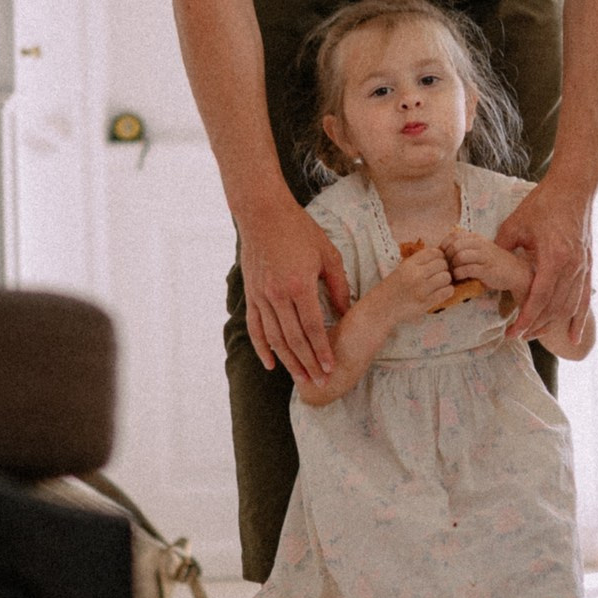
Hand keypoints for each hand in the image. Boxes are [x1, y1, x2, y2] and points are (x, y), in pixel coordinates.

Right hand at [239, 198, 350, 384]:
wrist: (263, 214)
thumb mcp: (328, 254)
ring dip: (288, 361)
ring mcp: (261, 296)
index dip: (322, 350)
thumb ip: (338, 286)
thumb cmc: (299, 231)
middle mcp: (277, 295)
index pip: (312, 327)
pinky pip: (256, 328)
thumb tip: (346, 313)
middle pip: (294, 339)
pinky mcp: (252, 295)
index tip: (330, 367)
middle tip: (319, 382)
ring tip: (301, 378)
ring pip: (275, 338)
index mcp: (299, 285)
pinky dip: (262, 348)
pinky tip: (271, 364)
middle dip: (308, 363)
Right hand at [375, 242, 454, 326]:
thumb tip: (441, 257)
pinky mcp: (426, 303)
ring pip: (446, 277)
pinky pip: (447, 292)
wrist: (379, 309)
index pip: (433, 252)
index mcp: (408, 264)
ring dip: (445, 281)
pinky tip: (440, 293)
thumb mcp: (401, 270)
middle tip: (438, 275)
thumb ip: (418, 263)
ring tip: (439, 285)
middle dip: (443, 269)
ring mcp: (421, 289)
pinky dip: (447, 291)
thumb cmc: (391, 289)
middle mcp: (415, 275)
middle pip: (442, 264)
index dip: (439, 256)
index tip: (436, 263)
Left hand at [442, 227, 530, 295]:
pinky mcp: (487, 270)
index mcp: (476, 238)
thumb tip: (443, 252)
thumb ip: (465, 247)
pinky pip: (468, 269)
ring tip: (452, 273)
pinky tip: (459, 278)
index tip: (442, 257)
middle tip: (446, 267)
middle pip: (455, 245)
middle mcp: (480, 244)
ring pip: (460, 255)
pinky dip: (459, 274)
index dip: (444, 245)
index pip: (453, 235)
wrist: (516, 272)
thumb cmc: (494, 263)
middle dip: (447, 257)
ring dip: (452, 266)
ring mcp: (485, 256)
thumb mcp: (479, 250)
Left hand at [494, 180, 591, 343]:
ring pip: (568, 307)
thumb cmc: (544, 204)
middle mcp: (571, 267)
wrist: (573, 188)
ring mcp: (582, 267)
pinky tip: (573, 337)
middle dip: (535, 326)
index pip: (538, 298)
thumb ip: (501, 249)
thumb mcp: (515, 225)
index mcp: (553, 258)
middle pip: (554, 308)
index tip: (513, 332)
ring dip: (552, 325)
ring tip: (535, 335)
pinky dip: (578, 319)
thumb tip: (485, 265)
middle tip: (517, 337)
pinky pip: (583, 299)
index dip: (525, 318)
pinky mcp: (587, 266)